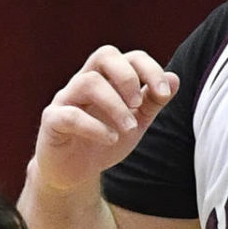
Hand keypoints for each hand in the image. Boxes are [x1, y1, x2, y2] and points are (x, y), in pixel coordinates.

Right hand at [31, 46, 179, 194]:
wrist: (73, 173)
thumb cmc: (103, 141)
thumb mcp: (135, 123)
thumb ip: (153, 102)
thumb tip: (175, 78)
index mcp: (107, 78)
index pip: (130, 57)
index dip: (150, 70)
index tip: (164, 94)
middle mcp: (85, 81)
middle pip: (105, 55)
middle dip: (128, 77)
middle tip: (138, 104)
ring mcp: (66, 99)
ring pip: (89, 82)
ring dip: (115, 105)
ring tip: (129, 129)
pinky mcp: (53, 121)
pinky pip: (71, 115)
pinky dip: (95, 127)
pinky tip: (110, 140)